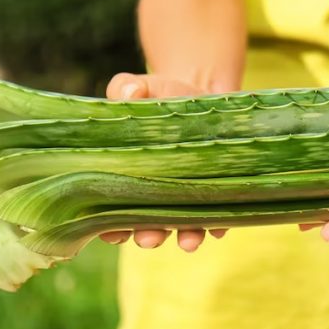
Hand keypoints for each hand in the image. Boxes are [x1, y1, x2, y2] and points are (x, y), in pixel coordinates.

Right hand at [99, 72, 227, 251]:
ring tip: (187, 241)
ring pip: (184, 227)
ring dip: (186, 236)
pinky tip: (219, 227)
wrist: (203, 96)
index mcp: (126, 179)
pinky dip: (220, 223)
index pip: (111, 211)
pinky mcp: (218, 192)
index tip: (109, 232)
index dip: (108, 226)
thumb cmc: (160, 96)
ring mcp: (187, 198)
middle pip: (147, 226)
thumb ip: (126, 88)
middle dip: (147, 235)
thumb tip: (128, 93)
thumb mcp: (141, 87)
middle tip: (147, 238)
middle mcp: (155, 197)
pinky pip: (220, 215)